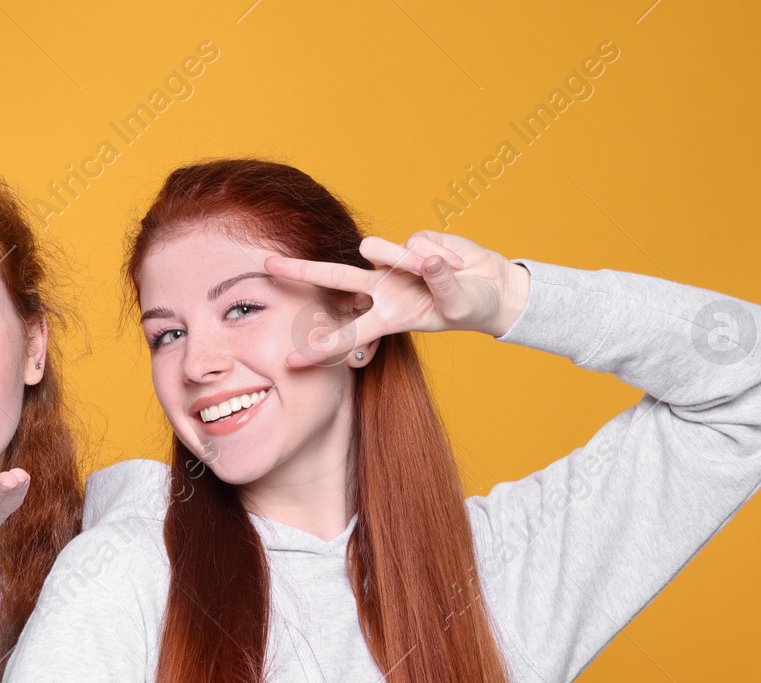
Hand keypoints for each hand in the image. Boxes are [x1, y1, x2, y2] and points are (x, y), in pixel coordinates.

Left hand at [264, 231, 530, 365]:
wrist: (494, 288)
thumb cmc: (472, 306)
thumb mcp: (458, 304)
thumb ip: (441, 283)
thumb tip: (425, 260)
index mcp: (388, 317)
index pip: (347, 335)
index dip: (320, 350)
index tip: (289, 362)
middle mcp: (383, 290)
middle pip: (334, 278)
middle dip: (301, 271)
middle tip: (266, 265)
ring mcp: (396, 264)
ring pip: (379, 249)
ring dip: (405, 257)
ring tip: (440, 268)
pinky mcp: (413, 242)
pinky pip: (418, 241)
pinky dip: (442, 253)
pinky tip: (459, 264)